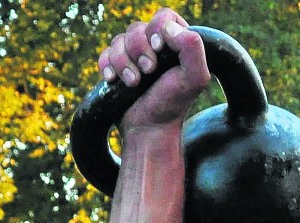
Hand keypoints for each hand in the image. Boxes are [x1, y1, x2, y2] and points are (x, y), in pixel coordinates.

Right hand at [98, 9, 209, 131]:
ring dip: (123, 62)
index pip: (164, 16)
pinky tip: (113, 81)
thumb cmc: (173, 104)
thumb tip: (168, 28)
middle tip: (148, 71)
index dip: (157, 27)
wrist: (149, 129)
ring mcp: (133, 58)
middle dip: (139, 49)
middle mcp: (154, 48)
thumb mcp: (194, 78)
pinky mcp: (116, 69)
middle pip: (137, 28)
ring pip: (118, 40)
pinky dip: (107, 67)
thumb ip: (193, 47)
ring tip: (133, 83)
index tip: (159, 48)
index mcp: (175, 44)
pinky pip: (105, 54)